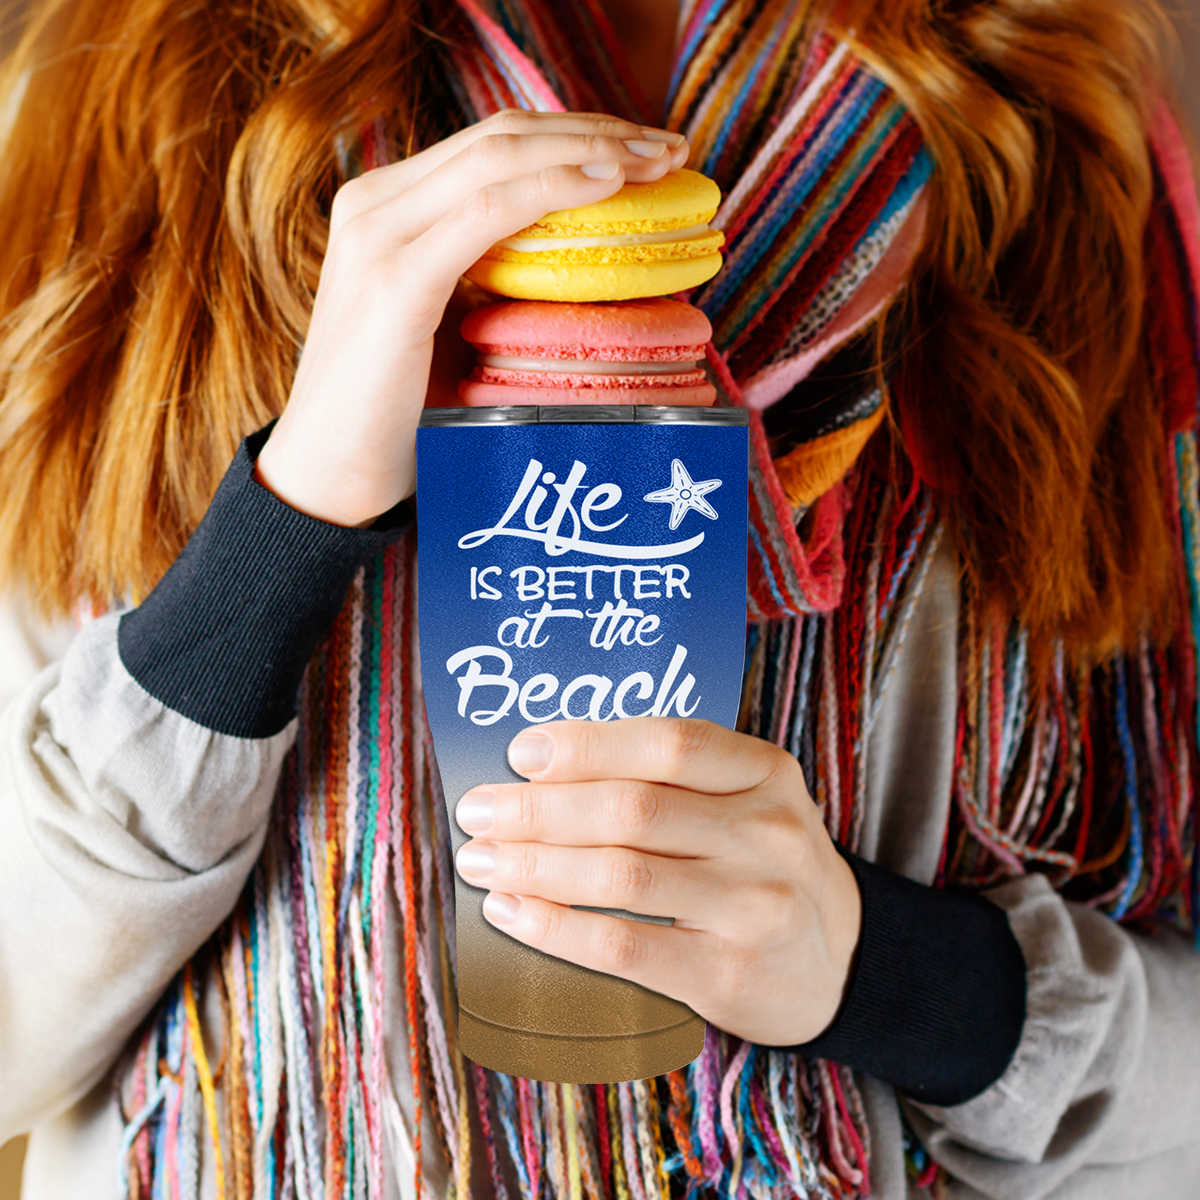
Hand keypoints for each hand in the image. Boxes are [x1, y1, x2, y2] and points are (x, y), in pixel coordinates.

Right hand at [253, 110, 687, 527]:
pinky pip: (487, 214)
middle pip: (503, 136)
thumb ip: (490, 282)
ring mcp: (378, 236)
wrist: (330, 478)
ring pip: (500, 157)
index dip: (573, 134)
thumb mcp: (448, 327)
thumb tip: (577, 267)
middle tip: (669, 147)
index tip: (644, 149)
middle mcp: (374, 204)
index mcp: (386, 208)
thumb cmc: (395, 416)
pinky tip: (606, 186)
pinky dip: (551, 190)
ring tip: (658, 161)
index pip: (492, 144)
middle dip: (596, 130)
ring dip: (590, 150)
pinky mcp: (394, 281)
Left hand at [453, 718, 862, 1045]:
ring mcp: (754, 906)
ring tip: (480, 860)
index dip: (587, 744)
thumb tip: (541, 771)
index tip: (521, 751)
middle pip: (632, 809)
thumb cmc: (761, 863)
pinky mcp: (728, 973)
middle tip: (477, 810)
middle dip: (538, 809)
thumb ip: (666, 779)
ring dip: (534, 866)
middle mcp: (767, 833)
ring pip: (621, 876)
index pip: (669, 742)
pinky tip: (511, 913)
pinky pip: (623, 947)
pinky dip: (555, 928)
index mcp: (765, 772)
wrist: (839, 959)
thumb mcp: (742, 800)